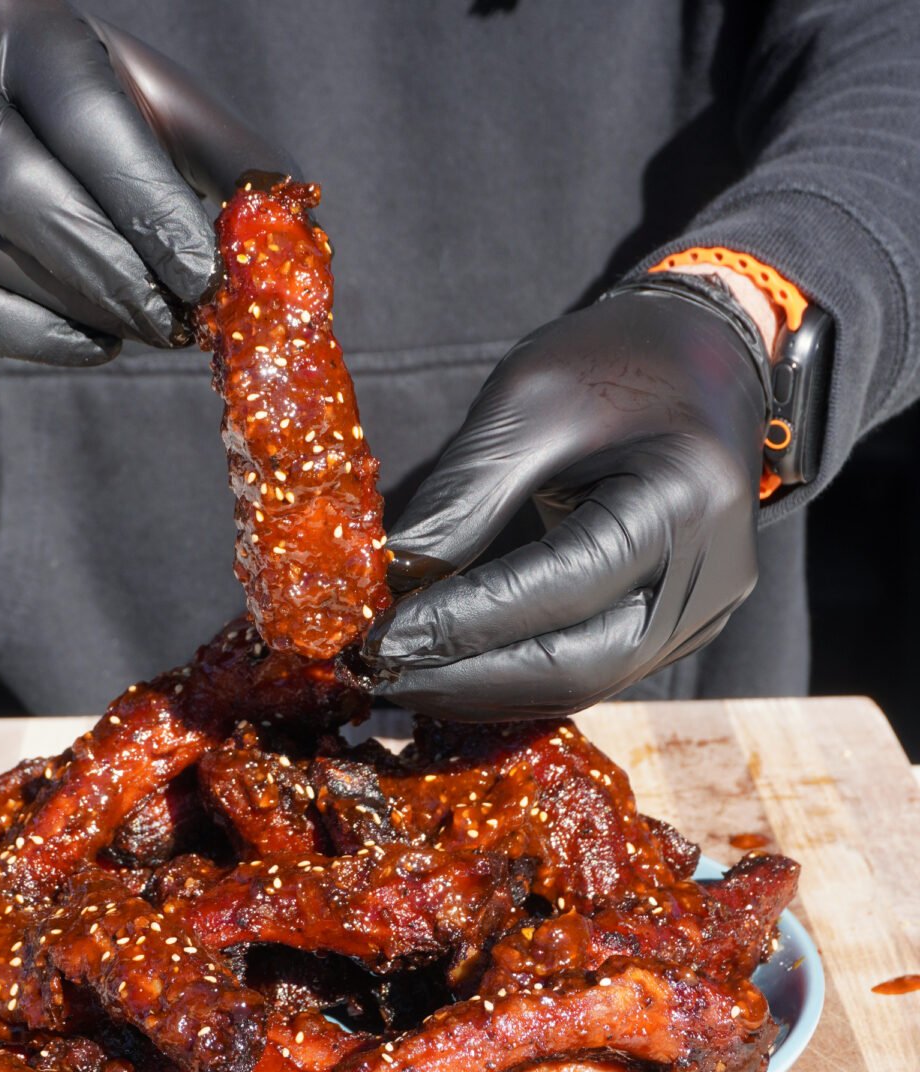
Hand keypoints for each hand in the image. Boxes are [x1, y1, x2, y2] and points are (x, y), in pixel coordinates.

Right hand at [0, 0, 294, 364]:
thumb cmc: (90, 119)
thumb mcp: (161, 113)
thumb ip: (229, 163)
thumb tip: (294, 231)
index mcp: (30, 28)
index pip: (90, 121)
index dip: (151, 211)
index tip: (207, 283)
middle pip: (23, 195)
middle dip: (115, 276)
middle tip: (177, 326)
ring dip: (80, 310)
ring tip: (144, 329)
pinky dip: (28, 337)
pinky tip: (91, 345)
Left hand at [364, 279, 768, 719]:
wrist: (699, 361)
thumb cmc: (612, 363)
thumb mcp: (527, 404)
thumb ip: (464, 497)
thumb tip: (392, 581)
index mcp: (682, 500)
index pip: (559, 586)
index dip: (464, 622)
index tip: (382, 636)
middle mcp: (710, 576)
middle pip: (581, 663)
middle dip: (472, 679)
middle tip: (386, 673)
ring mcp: (701, 614)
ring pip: (585, 682)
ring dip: (488, 689)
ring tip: (407, 677)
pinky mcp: (678, 630)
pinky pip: (593, 670)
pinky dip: (519, 676)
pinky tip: (455, 670)